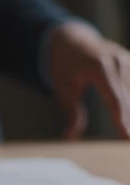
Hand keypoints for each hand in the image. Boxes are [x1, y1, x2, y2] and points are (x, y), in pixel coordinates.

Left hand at [51, 21, 129, 138]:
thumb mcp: (62, 87)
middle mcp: (119, 62)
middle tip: (128, 144)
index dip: (123, 120)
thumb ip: (70, 112)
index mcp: (99, 67)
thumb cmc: (65, 66)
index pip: (115, 99)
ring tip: (127, 138)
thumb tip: (69, 137)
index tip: (127, 138)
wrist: (72, 40)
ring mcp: (129, 61)